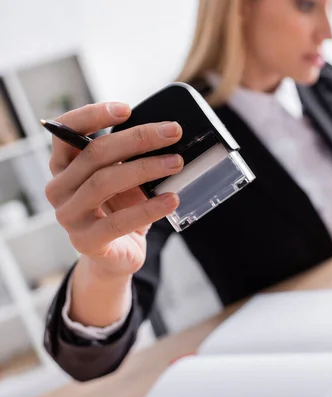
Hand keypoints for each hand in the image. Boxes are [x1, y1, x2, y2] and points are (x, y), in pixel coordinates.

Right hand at [45, 102, 183, 279]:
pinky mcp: (86, 241)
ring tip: (177, 162)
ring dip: (146, 168)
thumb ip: (130, 159)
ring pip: (105, 182)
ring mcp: (69, 216)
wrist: (115, 257)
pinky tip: (172, 199)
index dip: (93, 116)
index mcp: (64, 166)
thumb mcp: (124, 180)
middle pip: (95, 153)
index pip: (66, 131)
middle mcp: (59, 188)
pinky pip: (119, 221)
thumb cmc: (120, 210)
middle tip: (173, 132)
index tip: (126, 109)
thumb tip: (166, 136)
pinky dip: (149, 208)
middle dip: (138, 138)